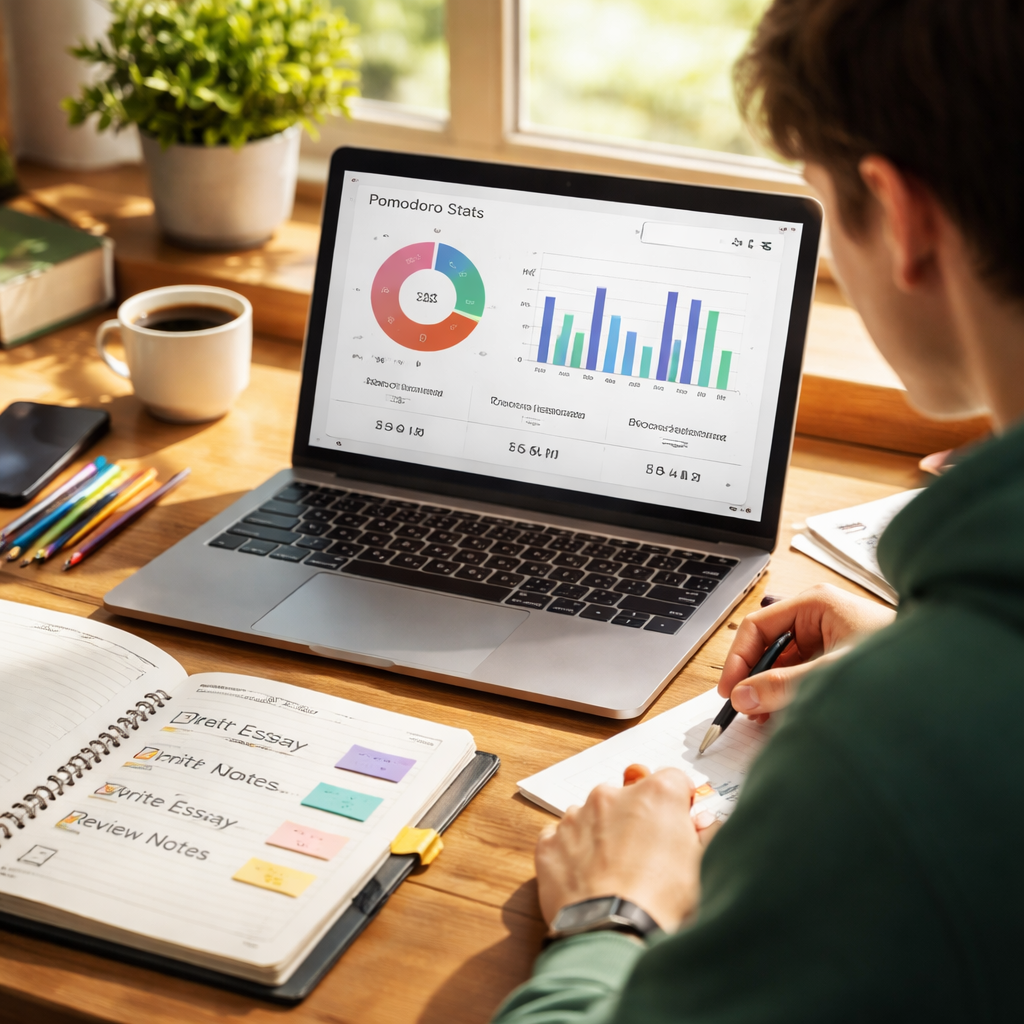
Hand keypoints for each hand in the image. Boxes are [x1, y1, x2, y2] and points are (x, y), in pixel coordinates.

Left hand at [536, 768, 702, 932]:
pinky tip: (589, 880)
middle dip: (637, 817)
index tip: (678, 821)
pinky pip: (563, 839)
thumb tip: (704, 823)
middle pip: (629, 795)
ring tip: (615, 873)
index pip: (672, 780)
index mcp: (655, 794)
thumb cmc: (661, 902)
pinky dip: (574, 853)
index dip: (678, 802)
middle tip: (646, 855)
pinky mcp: (550, 842)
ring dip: (603, 834)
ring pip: (593, 816)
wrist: (612, 934)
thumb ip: (707, 834)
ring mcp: (576, 816)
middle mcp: (612, 795)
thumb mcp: (702, 866)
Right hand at [719, 584, 894, 720]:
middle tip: (745, 708)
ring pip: (782, 663)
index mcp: (814, 604)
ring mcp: (828, 637)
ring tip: (765, 716)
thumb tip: (743, 696)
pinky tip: (785, 713)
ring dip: (770, 689)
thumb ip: (783, 686)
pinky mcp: (837, 658)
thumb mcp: (831, 673)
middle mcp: (818, 616)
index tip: (729, 690)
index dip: (738, 659)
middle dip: (755, 678)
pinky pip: (800, 674)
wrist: (946, 673)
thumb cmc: (899, 660)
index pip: (757, 626)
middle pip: (768, 646)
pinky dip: (789, 694)